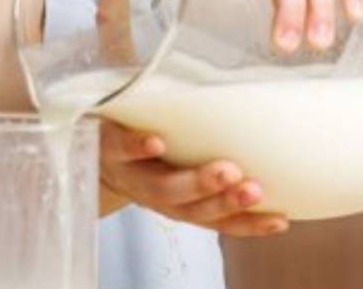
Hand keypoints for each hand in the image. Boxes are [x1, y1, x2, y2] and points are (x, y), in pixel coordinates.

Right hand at [95, 0, 288, 236]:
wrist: (104, 155)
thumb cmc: (112, 106)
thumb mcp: (107, 71)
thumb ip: (112, 33)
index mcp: (110, 143)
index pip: (117, 147)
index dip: (135, 147)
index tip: (157, 140)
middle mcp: (135, 178)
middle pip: (162, 189)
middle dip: (196, 183)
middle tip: (229, 171)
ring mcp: (162, 199)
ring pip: (192, 212)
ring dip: (225, 206)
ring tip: (257, 190)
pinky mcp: (187, 211)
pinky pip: (216, 224)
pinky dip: (245, 225)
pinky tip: (278, 219)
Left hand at [99, 119, 288, 236]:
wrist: (81, 137)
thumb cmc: (142, 146)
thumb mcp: (177, 155)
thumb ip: (212, 148)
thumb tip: (272, 137)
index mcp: (176, 200)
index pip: (216, 219)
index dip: (248, 224)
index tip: (281, 219)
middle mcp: (154, 194)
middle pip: (190, 208)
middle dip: (225, 202)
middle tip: (253, 189)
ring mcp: (130, 172)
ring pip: (162, 187)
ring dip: (196, 182)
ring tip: (225, 170)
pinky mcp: (107, 146)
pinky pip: (123, 148)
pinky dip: (139, 147)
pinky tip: (158, 143)